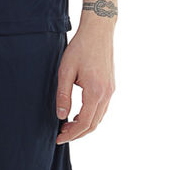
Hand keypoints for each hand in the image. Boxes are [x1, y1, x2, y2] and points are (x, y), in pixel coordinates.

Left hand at [54, 20, 114, 143]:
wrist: (98, 31)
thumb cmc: (80, 48)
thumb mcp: (66, 70)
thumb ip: (63, 94)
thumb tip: (61, 116)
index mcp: (95, 92)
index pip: (84, 123)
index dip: (71, 134)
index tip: (58, 138)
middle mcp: (107, 94)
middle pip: (94, 124)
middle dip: (77, 133)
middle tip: (61, 135)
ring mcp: (111, 90)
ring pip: (99, 117)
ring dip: (85, 125)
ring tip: (67, 126)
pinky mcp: (111, 86)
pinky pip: (102, 108)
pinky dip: (91, 116)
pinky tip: (79, 114)